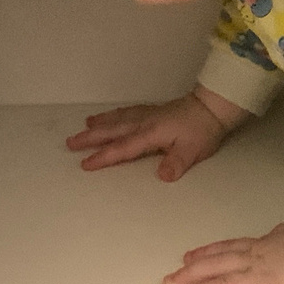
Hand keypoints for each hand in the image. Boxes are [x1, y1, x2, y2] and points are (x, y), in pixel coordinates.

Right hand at [66, 87, 243, 181]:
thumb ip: (176, 163)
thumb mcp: (192, 151)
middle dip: (91, 138)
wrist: (212, 107)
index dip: (104, 157)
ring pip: (118, 119)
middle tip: (70, 142)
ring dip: (100, 124)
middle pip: (113, 130)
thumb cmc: (202, 130)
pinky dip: (114, 114)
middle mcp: (144, 123)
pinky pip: (126, 112)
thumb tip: (163, 176)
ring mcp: (147, 114)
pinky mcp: (153, 111)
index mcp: (151, 134)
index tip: (85, 164)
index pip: (123, 148)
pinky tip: (108, 116)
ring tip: (83, 127)